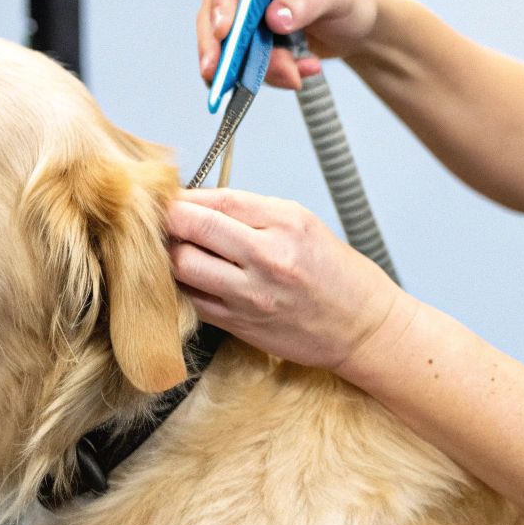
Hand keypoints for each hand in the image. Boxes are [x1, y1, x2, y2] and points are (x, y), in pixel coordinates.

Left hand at [166, 187, 409, 373]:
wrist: (362, 328)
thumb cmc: (337, 275)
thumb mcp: (304, 225)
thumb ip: (252, 213)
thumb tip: (201, 204)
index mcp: (286, 223)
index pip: (217, 200)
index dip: (185, 196)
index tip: (172, 196)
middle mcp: (267, 257)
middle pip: (191, 229)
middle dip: (168, 220)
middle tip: (162, 219)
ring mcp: (250, 294)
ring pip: (182, 266)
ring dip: (170, 254)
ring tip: (175, 248)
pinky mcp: (239, 323)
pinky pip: (192, 298)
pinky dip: (184, 284)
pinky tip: (190, 277)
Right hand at [195, 0, 383, 90]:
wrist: (359, 28)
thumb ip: (307, 1)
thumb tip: (274, 17)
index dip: (223, 4)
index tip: (224, 32)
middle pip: (216, 13)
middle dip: (221, 48)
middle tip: (222, 74)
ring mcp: (249, 15)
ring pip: (230, 46)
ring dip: (258, 67)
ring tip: (295, 75)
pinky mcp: (254, 42)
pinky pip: (246, 64)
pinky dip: (270, 75)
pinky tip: (300, 72)